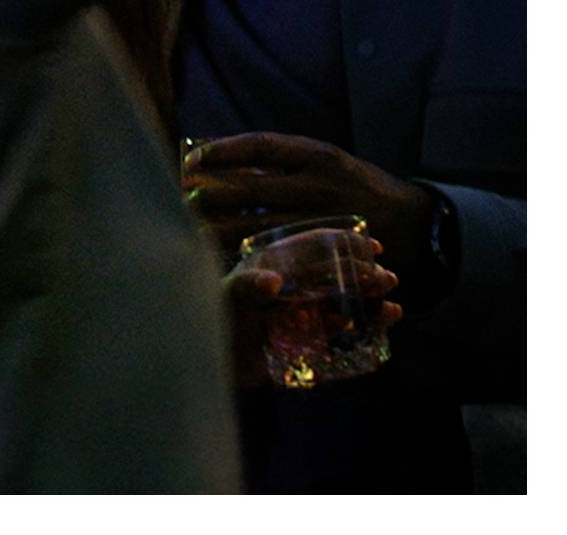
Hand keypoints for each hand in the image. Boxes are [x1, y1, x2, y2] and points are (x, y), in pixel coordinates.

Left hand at [184, 131, 433, 275]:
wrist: (416, 224)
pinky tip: (229, 262)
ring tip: (191, 234)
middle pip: (254, 190)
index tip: (192, 160)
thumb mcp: (323, 160)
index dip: (223, 151)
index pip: (260, 146)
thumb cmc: (352, 186)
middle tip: (180, 203)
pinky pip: (289, 260)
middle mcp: (322, 185)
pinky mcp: (336, 257)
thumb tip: (217, 157)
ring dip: (224, 232)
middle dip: (213, 197)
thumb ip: (281, 161)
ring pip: (265, 228)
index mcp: (317, 154)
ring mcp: (328, 223)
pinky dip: (257, 260)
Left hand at [222, 251, 400, 390]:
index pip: (310, 246)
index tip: (371, 244)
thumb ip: (246, 288)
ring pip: (341, 298)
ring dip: (367, 298)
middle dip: (361, 273)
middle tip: (388, 278)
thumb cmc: (212, 319)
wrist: (210, 360)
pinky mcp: (306, 336)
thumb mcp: (227, 299)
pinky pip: (338, 325)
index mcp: (270, 262)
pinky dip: (362, 322)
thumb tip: (273, 280)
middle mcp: (288, 281)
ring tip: (392, 303)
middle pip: (332, 271)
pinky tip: (385, 319)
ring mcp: (299, 308)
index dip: (341, 242)